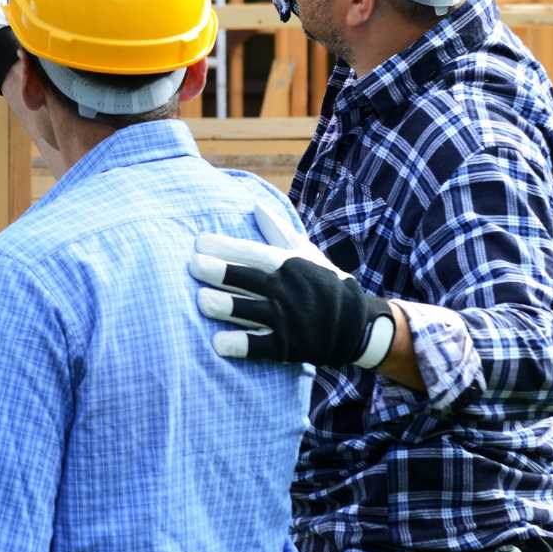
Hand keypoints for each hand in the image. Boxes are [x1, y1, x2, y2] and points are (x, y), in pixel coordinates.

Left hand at [189, 204, 393, 368]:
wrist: (358, 324)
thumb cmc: (324, 282)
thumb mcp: (305, 253)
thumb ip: (277, 231)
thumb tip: (256, 204)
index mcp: (287, 265)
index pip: (253, 253)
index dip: (226, 247)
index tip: (200, 242)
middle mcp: (285, 289)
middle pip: (249, 279)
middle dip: (221, 272)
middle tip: (194, 266)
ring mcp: (286, 319)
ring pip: (251, 311)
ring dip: (227, 306)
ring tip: (202, 301)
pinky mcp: (287, 346)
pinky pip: (261, 346)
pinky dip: (241, 345)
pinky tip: (218, 344)